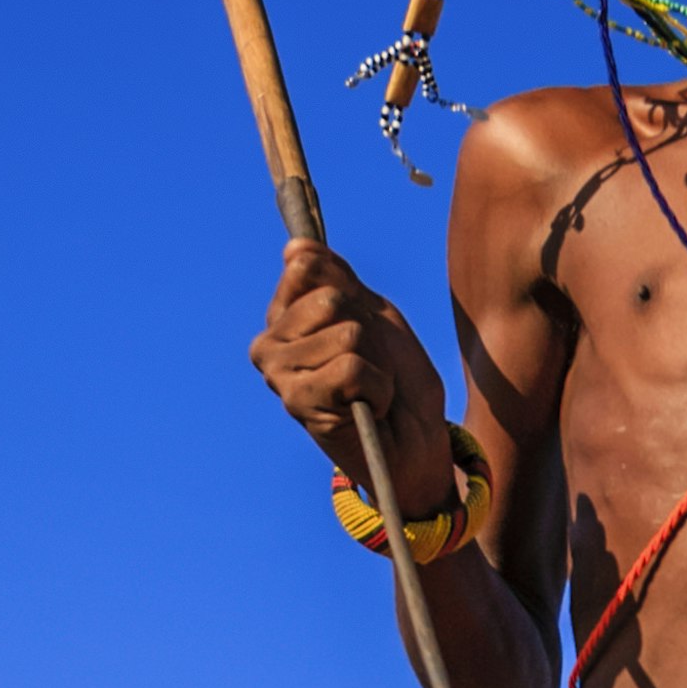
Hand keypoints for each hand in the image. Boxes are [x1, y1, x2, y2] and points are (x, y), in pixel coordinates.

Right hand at [251, 241, 461, 512]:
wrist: (417, 440)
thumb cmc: (396, 378)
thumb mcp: (372, 314)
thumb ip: (336, 278)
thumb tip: (295, 247)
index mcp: (283, 319)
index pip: (306, 267)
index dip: (351, 293)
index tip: (360, 326)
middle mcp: (269, 346)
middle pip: (330, 300)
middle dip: (367, 332)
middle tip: (370, 366)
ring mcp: (279, 376)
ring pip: (345, 334)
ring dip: (375, 363)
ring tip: (369, 390)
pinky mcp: (298, 403)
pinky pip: (351, 368)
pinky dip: (377, 386)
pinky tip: (369, 408)